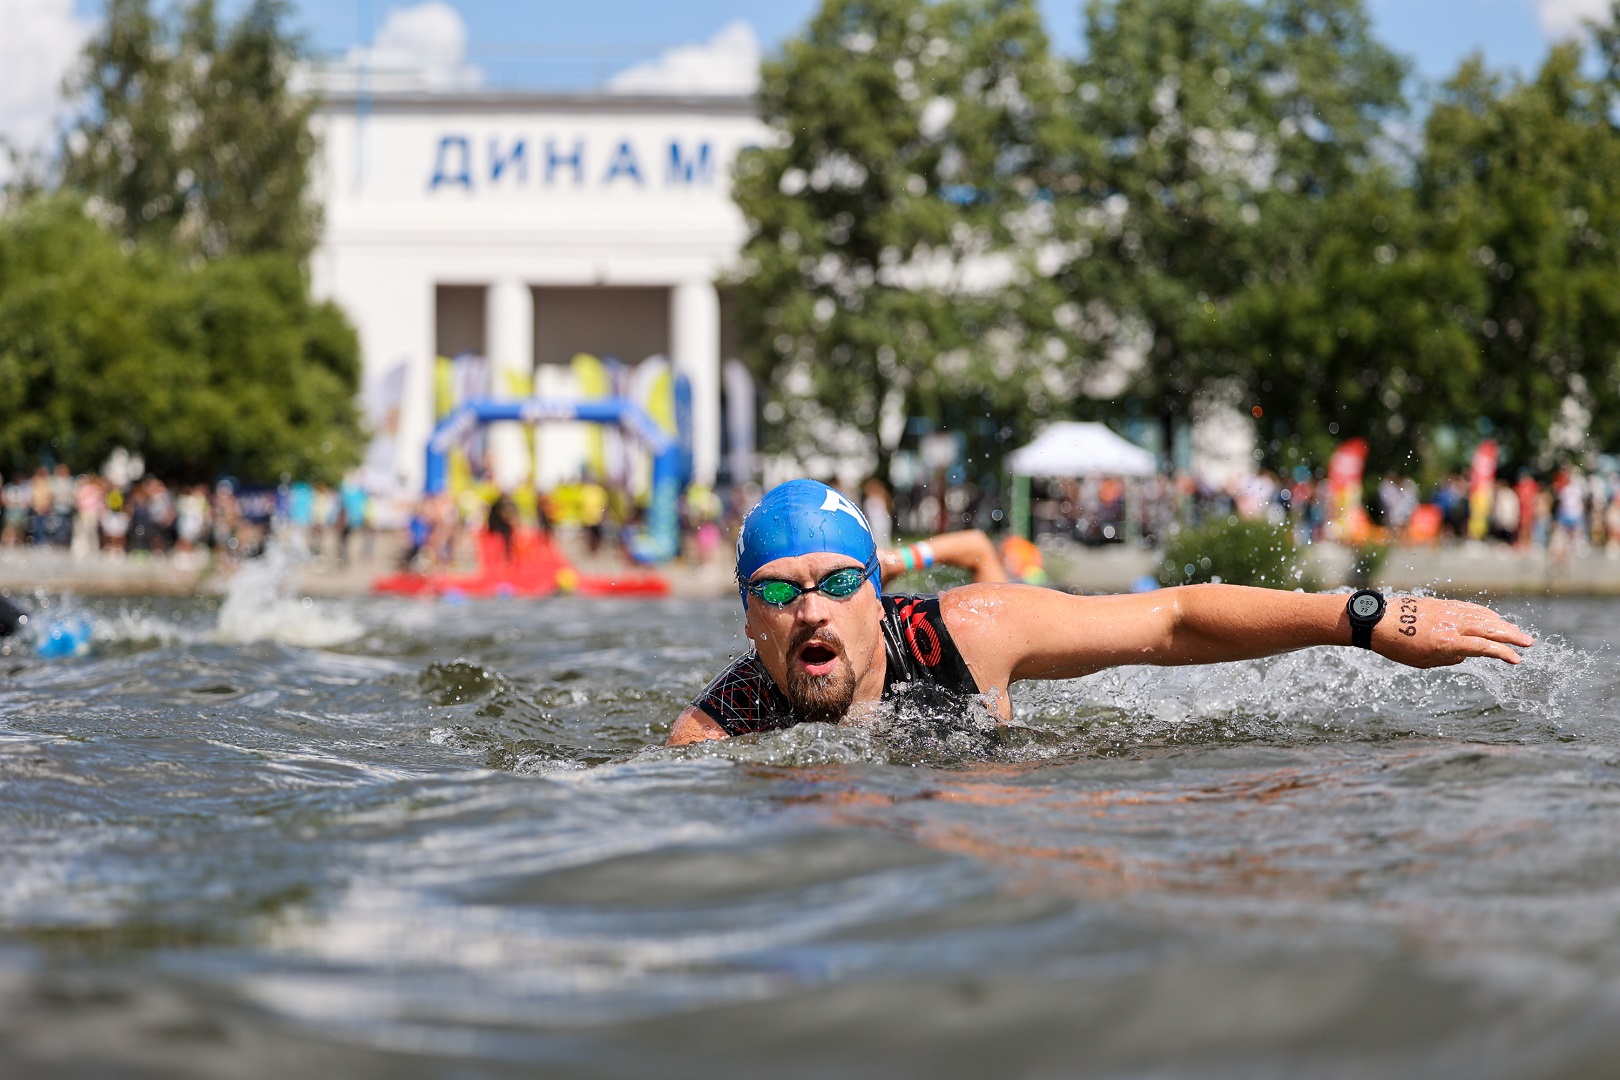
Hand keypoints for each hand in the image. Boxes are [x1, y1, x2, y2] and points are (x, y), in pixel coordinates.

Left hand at [1372, 595, 1532, 667]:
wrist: (1376, 620)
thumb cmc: (1397, 645)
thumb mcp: (1424, 662)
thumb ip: (1449, 659)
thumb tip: (1465, 654)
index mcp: (1448, 642)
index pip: (1484, 647)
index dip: (1503, 654)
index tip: (1516, 660)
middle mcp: (1452, 624)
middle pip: (1490, 628)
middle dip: (1512, 635)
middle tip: (1529, 642)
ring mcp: (1448, 612)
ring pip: (1482, 616)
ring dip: (1502, 623)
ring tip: (1516, 632)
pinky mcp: (1442, 604)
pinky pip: (1469, 608)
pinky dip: (1484, 613)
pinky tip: (1493, 618)